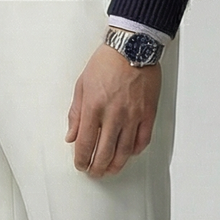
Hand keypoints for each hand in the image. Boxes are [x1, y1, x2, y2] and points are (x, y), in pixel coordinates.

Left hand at [65, 43, 160, 176]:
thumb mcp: (82, 85)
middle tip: (94, 172)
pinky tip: (130, 154)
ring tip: (110, 170)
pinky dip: (136, 150)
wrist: (132, 47)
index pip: (86, 143)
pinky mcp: (148, 113)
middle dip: (97, 167)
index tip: (80, 165)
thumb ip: (76, 113)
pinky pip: (143, 139)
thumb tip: (71, 135)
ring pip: (125, 151)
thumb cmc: (106, 62)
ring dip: (116, 164)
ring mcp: (133, 115)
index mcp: (94, 107)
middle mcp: (114, 114)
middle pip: (105, 152)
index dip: (82, 159)